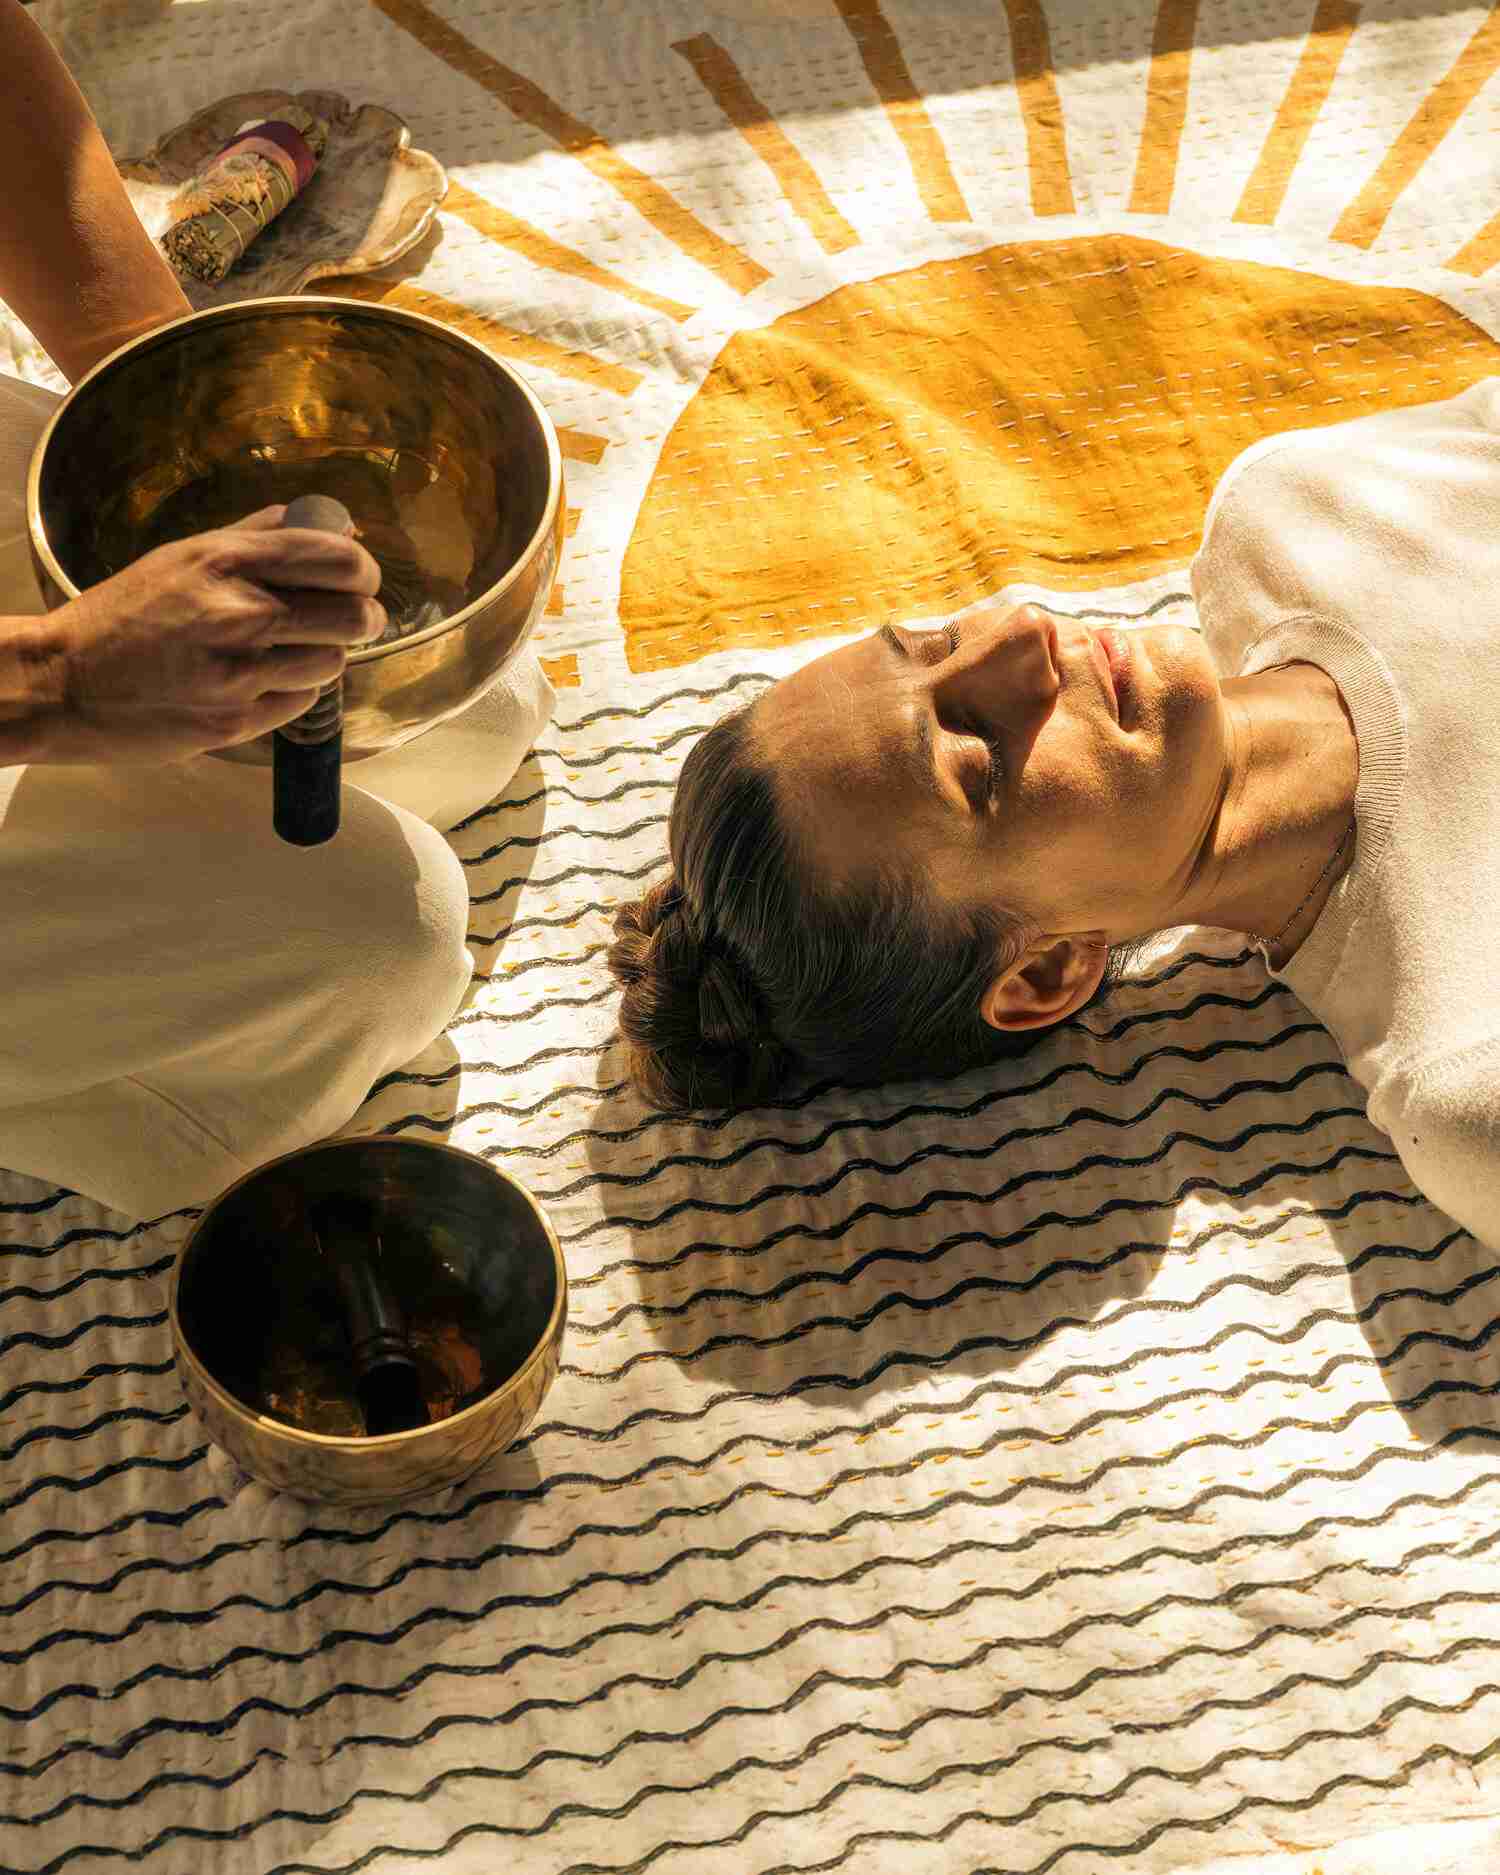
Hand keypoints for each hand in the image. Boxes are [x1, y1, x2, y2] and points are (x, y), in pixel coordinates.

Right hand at [39, 506, 385, 763]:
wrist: (66, 682)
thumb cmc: (124, 615)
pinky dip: (292, 692)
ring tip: (290, 653)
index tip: (359, 580)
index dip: (362, 571)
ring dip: (323, 657)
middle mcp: (239, 612)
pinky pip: (302, 701)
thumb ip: (255, 537)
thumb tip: (317, 519)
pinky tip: (258, 682)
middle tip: (352, 620)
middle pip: (354, 616)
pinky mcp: (237, 719)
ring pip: (333, 662)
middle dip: (363, 618)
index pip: (339, 560)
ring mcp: (240, 671)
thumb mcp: (182, 557)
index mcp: (226, 561)